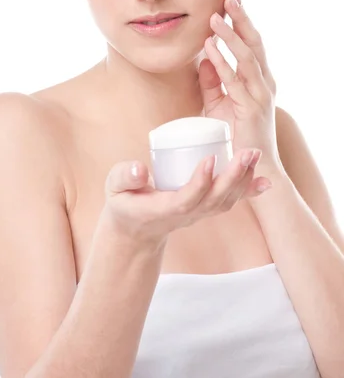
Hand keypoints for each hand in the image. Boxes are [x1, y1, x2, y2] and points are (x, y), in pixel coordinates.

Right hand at [101, 148, 271, 247]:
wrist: (136, 229)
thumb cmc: (124, 202)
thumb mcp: (114, 189)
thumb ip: (123, 177)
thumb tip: (139, 169)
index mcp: (162, 210)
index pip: (186, 199)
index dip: (200, 182)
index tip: (210, 159)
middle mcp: (186, 215)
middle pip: (214, 201)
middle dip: (234, 177)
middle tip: (248, 152)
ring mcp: (198, 214)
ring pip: (226, 201)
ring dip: (244, 179)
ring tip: (255, 154)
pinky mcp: (205, 208)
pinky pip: (230, 201)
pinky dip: (249, 191)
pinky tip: (266, 180)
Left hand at [198, 0, 281, 175]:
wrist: (249, 163)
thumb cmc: (234, 134)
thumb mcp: (218, 103)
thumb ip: (212, 81)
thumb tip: (204, 57)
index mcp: (259, 78)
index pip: (252, 43)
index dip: (242, 22)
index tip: (232, 0)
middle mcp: (264, 82)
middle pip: (254, 43)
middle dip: (241, 19)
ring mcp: (260, 94)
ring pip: (247, 57)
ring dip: (230, 35)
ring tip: (214, 18)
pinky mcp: (251, 108)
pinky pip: (234, 80)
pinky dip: (221, 62)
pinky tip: (210, 48)